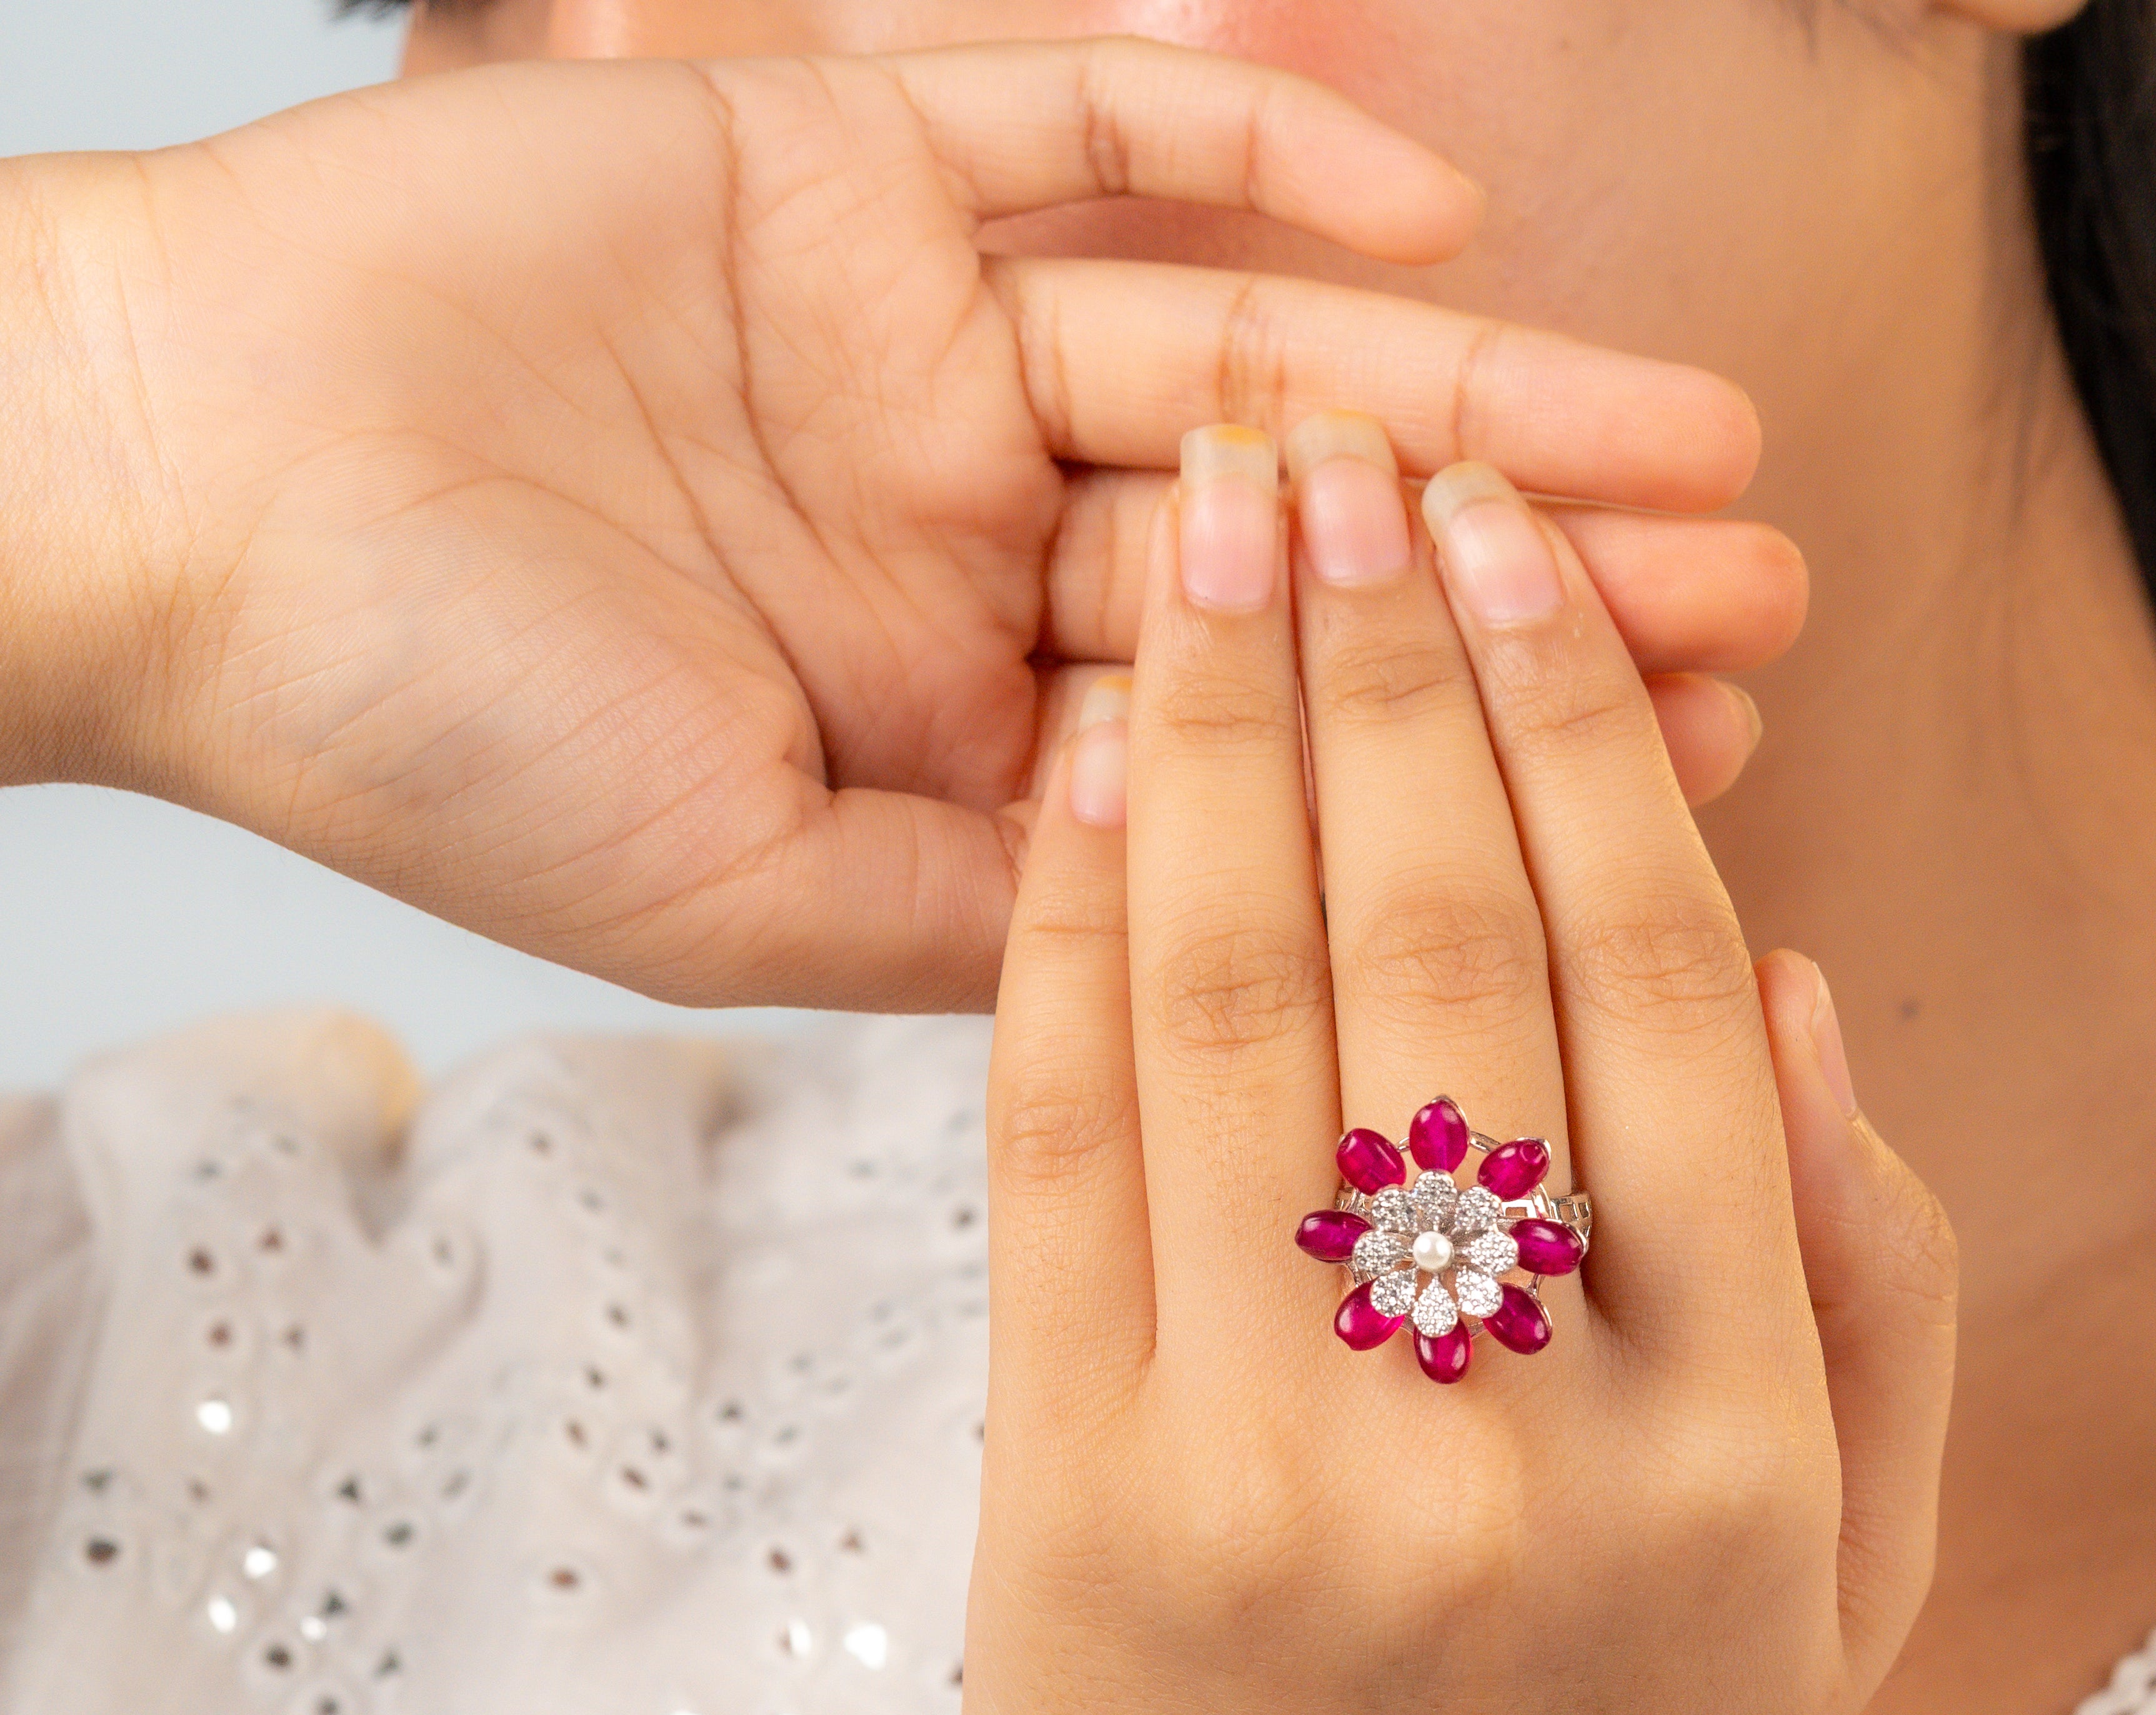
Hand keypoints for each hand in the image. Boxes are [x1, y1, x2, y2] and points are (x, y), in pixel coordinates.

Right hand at [3, 40, 1799, 1009]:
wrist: (173, 509)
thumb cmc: (431, 730)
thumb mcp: (746, 897)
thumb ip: (1006, 918)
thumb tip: (1246, 923)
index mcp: (969, 741)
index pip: (1280, 753)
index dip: (1476, 761)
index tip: (1685, 778)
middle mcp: (976, 554)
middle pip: (1314, 565)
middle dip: (1534, 579)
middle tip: (1759, 596)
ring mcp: (924, 358)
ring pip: (1251, 356)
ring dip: (1468, 383)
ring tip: (1694, 436)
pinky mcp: (846, 163)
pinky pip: (1081, 127)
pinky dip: (1248, 142)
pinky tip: (1436, 196)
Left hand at [967, 413, 1954, 1714]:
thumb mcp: (1838, 1586)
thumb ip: (1873, 1283)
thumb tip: (1807, 968)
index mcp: (1734, 1448)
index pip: (1666, 994)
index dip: (1577, 735)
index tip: (1509, 555)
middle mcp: (1511, 1448)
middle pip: (1435, 959)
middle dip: (1373, 665)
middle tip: (1326, 456)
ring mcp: (1268, 1485)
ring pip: (1230, 1021)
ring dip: (1202, 746)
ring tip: (1188, 552)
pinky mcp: (1071, 1523)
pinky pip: (1059, 1169)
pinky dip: (1061, 952)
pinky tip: (1070, 785)